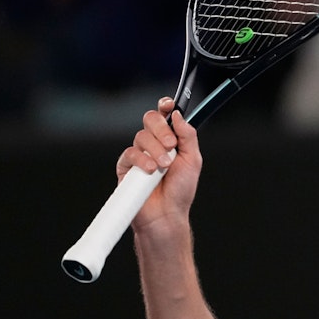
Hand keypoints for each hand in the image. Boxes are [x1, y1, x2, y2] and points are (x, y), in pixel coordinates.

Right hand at [119, 97, 202, 230]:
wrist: (167, 214)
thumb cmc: (180, 190)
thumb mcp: (192, 160)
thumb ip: (187, 136)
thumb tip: (178, 115)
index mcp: (170, 139)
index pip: (164, 116)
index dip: (165, 107)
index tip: (168, 105)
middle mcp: (153, 144)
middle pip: (150, 119)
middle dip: (161, 129)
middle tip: (170, 145)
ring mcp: (139, 154)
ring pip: (141, 137)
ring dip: (155, 150)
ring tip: (164, 167)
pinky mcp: (126, 167)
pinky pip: (129, 154)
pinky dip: (142, 160)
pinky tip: (151, 171)